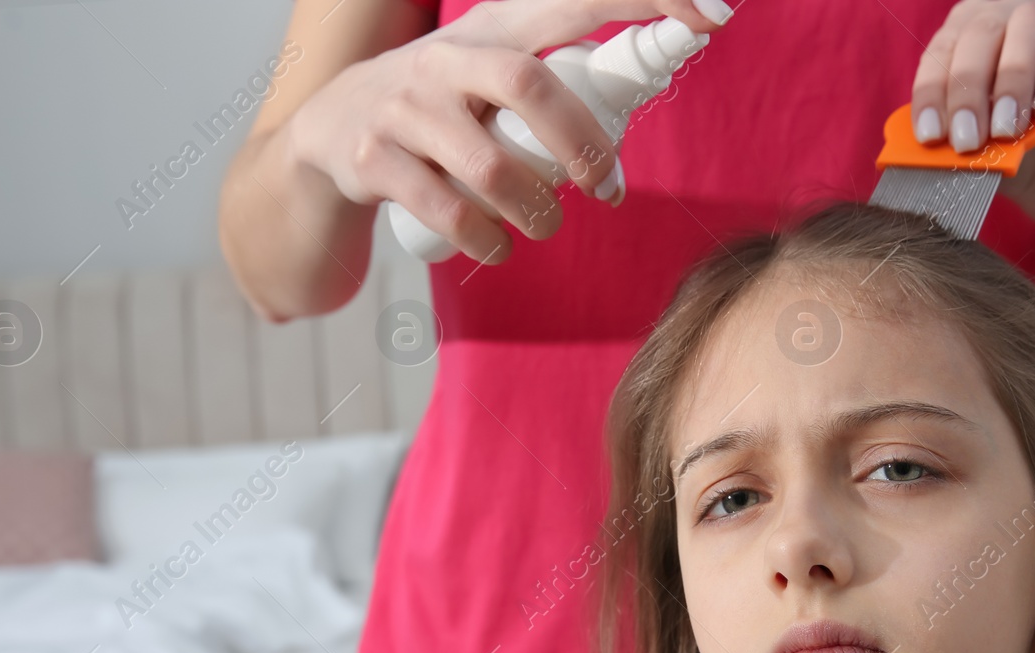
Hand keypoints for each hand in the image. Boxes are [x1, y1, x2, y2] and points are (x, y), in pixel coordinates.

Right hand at [289, 0, 733, 262]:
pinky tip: (498, 247)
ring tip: (547, 226)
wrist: (321, 138)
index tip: (713, 13)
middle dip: (582, 142)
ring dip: (535, 209)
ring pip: (487, 163)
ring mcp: (403, 106)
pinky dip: (485, 239)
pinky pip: (444, 210)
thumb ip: (552, 97)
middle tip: (605, 187)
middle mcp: (447, 57)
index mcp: (492, 28)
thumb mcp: (486, 79)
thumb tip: (622, 156)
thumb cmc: (434, 112)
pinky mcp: (371, 159)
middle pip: (530, 83)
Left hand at [909, 1, 1034, 222]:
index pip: (943, 48)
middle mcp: (1015, 18)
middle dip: (969, 88)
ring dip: (1012, 76)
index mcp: (971, 37)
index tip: (930, 136)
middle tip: (966, 141)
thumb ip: (954, 142)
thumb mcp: (979, 154)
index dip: (932, 89)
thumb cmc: (1015, 160)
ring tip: (1006, 129)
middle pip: (984, 28)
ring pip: (1032, 20)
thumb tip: (924, 146)